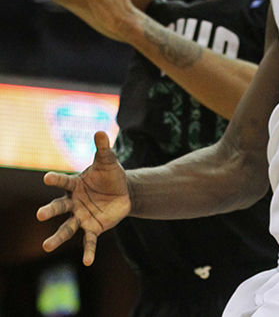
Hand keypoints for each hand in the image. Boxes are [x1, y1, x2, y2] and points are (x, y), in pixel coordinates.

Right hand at [36, 132, 130, 265]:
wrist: (123, 192)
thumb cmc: (110, 175)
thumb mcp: (108, 161)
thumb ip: (103, 149)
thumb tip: (100, 132)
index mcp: (75, 185)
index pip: (63, 181)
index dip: (55, 179)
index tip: (46, 177)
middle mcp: (74, 203)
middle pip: (60, 207)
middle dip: (50, 210)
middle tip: (39, 215)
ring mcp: (81, 217)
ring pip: (67, 228)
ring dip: (57, 237)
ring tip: (46, 246)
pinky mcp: (93, 229)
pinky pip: (89, 241)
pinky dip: (88, 251)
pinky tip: (87, 262)